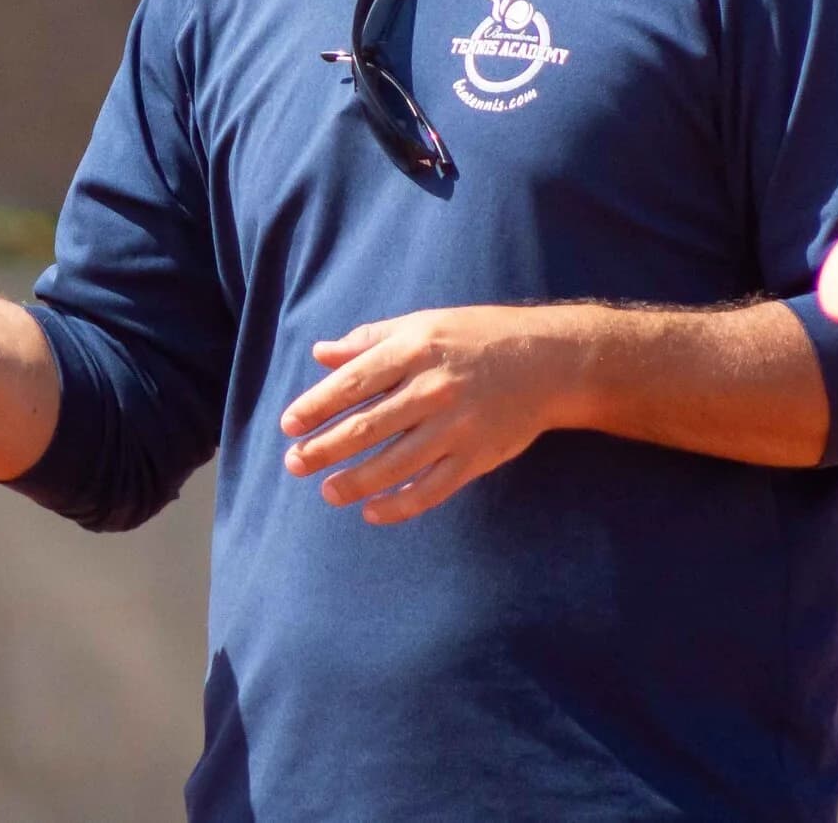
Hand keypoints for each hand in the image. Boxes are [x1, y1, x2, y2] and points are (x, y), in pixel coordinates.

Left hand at [276, 305, 587, 524]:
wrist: (550, 360)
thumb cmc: (476, 336)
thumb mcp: (421, 324)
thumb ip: (368, 340)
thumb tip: (320, 353)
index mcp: (413, 351)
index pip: (352, 383)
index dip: (316, 406)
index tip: (288, 425)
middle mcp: (432, 389)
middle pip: (366, 427)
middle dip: (323, 449)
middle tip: (293, 464)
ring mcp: (456, 427)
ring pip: (394, 464)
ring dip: (354, 482)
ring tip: (327, 492)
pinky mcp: (477, 457)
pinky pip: (432, 489)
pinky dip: (400, 505)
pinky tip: (372, 513)